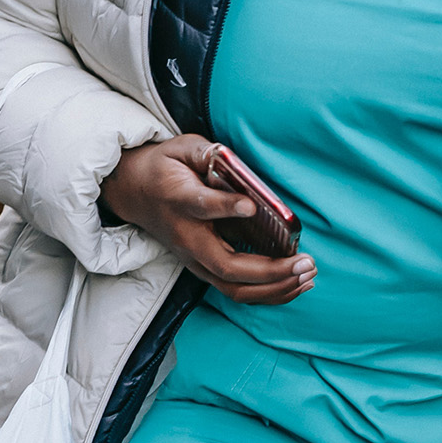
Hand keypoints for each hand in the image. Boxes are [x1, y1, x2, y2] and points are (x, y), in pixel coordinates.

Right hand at [101, 135, 314, 306]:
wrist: (133, 192)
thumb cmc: (163, 168)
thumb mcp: (179, 149)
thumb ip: (205, 154)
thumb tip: (232, 162)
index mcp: (180, 201)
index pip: (202, 207)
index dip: (227, 207)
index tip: (252, 206)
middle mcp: (188, 238)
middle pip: (228, 267)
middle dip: (271, 271)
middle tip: (306, 261)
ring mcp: (194, 259)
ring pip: (235, 289)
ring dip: (275, 289)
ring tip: (307, 276)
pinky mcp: (203, 268)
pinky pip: (237, 291)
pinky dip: (269, 293)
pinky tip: (295, 284)